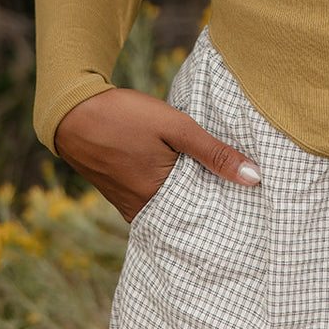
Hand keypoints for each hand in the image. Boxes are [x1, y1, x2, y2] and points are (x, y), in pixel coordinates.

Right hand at [53, 86, 260, 221]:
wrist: (73, 112)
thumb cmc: (125, 117)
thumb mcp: (176, 127)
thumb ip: (214, 152)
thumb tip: (254, 177)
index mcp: (160, 200)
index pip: (206, 217)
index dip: (230, 209)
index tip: (254, 205)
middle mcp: (145, 212)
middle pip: (190, 216)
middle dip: (214, 207)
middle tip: (246, 199)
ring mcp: (132, 207)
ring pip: (174, 209)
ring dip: (194, 198)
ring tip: (224, 188)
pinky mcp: (124, 197)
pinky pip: (158, 203)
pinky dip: (175, 193)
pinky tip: (191, 180)